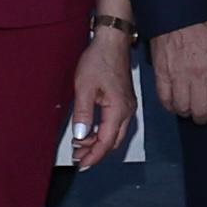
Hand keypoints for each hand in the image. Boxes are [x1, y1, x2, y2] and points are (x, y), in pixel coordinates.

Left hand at [64, 32, 135, 165]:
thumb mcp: (84, 87)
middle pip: (114, 143)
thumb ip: (83, 114)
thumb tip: (81, 136)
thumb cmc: (99, 60)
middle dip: (96, 153)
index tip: (80, 164)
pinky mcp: (125, 102)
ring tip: (80, 146)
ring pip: (116, 135)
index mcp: (119, 110)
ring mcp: (128, 107)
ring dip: (99, 144)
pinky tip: (91, 132)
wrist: (112, 42)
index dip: (93, 155)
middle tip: (78, 158)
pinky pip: (116, 126)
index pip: (107, 142)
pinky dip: (103, 133)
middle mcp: (128, 112)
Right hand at [151, 21, 206, 124]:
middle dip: (203, 117)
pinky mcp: (161, 73)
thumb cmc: (202, 24)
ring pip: (182, 108)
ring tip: (189, 108)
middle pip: (200, 111)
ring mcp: (178, 76)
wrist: (177, 11)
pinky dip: (170, 105)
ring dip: (186, 111)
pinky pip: (165, 99)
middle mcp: (199, 75)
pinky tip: (174, 103)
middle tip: (203, 115)